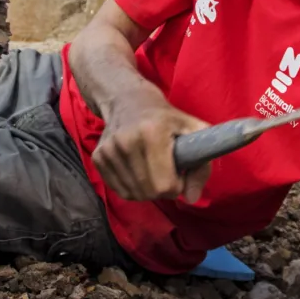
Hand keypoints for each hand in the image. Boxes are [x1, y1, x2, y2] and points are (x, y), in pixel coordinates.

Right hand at [93, 88, 211, 202]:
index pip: (165, 185)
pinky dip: (132, 188)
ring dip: (147, 190)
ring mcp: (108, 151)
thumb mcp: (192, 131)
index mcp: (151, 133)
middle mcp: (125, 142)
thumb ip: (201, 165)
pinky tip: (138, 170)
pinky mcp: (97, 158)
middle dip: (163, 190)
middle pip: (149, 192)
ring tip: (152, 170)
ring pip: (133, 194)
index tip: (179, 172)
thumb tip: (192, 198)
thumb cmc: (165, 118)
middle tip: (167, 172)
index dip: (178, 185)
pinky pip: (119, 190)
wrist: (127, 100)